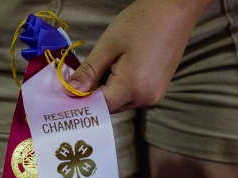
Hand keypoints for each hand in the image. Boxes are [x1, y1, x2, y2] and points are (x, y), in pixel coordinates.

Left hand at [66, 0, 214, 112]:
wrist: (176, 10)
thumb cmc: (142, 21)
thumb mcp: (109, 45)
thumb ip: (89, 72)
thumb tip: (70, 91)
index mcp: (133, 88)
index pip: (98, 107)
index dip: (79, 102)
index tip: (61, 96)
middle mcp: (145, 98)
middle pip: (108, 108)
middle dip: (91, 96)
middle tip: (76, 79)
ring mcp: (153, 96)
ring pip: (119, 103)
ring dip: (105, 92)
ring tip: (99, 69)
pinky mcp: (157, 90)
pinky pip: (130, 96)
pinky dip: (118, 88)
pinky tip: (114, 69)